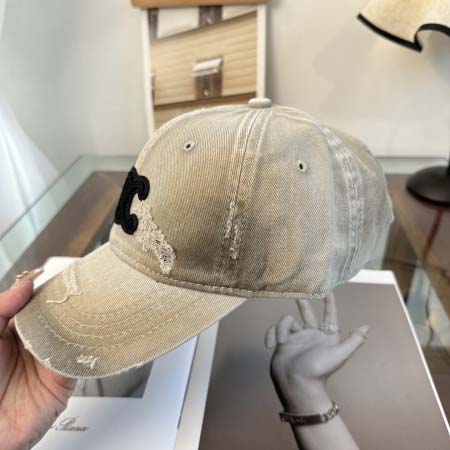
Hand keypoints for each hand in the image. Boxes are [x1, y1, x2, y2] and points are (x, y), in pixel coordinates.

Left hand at [0, 269, 75, 449]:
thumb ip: (1, 307)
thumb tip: (26, 283)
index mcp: (12, 329)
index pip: (38, 302)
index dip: (50, 289)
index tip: (63, 274)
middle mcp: (33, 343)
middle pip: (60, 316)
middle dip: (71, 303)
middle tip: (83, 287)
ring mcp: (49, 360)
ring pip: (73, 334)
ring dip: (82, 323)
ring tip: (92, 306)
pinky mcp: (64, 379)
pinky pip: (80, 358)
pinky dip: (87, 347)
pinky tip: (90, 334)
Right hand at [265, 294, 368, 414]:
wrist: (296, 385)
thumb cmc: (319, 369)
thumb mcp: (339, 355)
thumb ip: (354, 341)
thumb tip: (367, 327)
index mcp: (325, 336)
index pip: (329, 315)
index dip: (329, 303)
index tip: (327, 289)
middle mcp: (311, 334)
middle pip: (307, 313)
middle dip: (303, 303)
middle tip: (297, 292)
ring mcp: (296, 338)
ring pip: (288, 321)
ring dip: (283, 328)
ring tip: (282, 342)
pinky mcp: (282, 342)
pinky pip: (275, 330)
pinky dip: (271, 335)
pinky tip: (270, 345)